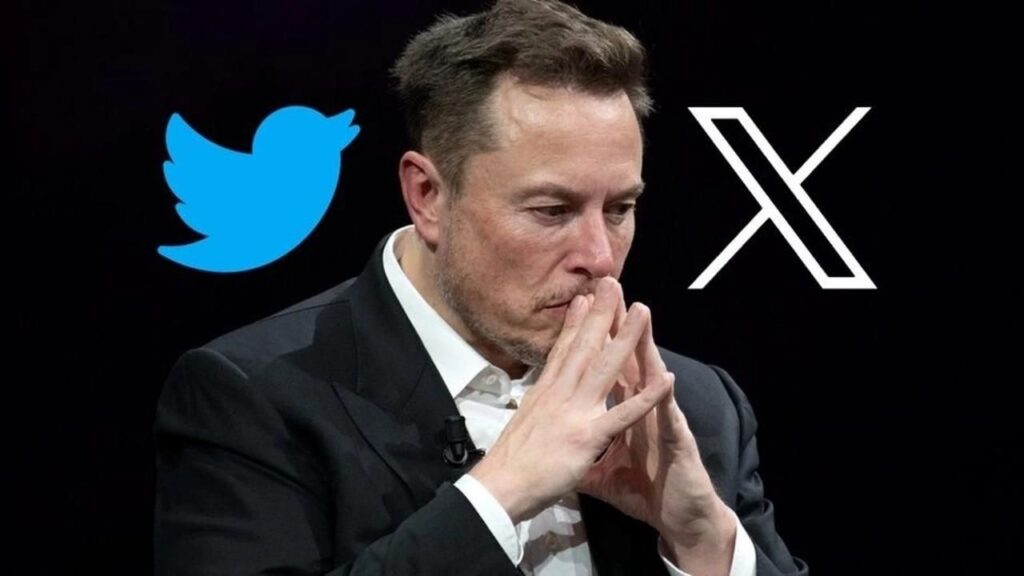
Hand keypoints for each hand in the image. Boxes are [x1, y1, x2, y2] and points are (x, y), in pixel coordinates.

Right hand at [467, 277, 672, 523]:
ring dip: (626, 338)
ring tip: (643, 311)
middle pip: (584, 346)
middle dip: (600, 313)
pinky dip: (646, 397)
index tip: (584, 297)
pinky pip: (623, 414)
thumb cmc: (510, 462)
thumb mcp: (522, 421)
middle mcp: (559, 394)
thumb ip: (537, 405)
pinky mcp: (587, 435)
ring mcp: (574, 411)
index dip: (575, 323)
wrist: (500, 486)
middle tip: (613, 282)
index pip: (562, 350)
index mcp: (545, 392)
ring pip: (605, 367)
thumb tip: (538, 394)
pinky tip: (665, 380)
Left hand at [577, 296, 736, 574]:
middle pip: (626, 359)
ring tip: (642, 314)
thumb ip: (584, 450)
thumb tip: (557, 445)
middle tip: (608, 289)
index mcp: (621, 411)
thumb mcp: (602, 470)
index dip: (591, 339)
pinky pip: (669, 418)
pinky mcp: (676, 443)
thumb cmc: (645, 491)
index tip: (578, 307)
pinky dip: (665, 399)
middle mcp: (642, 408)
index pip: (604, 366)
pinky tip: (666, 378)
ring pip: (651, 377)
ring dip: (646, 346)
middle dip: (616, 324)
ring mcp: (661, 421)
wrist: (680, 518)